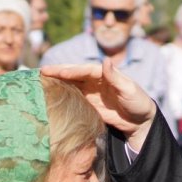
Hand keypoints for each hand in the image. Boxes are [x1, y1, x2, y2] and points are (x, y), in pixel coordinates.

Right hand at [42, 60, 157, 150]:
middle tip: (41, 71)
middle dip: (58, 72)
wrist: (140, 122)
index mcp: (104, 74)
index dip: (71, 70)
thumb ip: (115, 76)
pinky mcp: (88, 104)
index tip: (58, 72)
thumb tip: (105, 60)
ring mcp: (91, 93)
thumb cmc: (138, 102)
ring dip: (57, 82)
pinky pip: (72, 97)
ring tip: (40, 81)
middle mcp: (95, 81)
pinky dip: (62, 95)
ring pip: (70, 84)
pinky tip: (50, 95)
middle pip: (74, 74)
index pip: (84, 70)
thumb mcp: (129, 89)